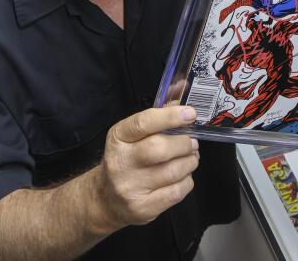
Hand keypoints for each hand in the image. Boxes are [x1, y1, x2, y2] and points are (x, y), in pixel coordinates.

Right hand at [92, 106, 198, 229]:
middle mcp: (120, 162)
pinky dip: (187, 181)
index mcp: (118, 138)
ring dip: (189, 162)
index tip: (190, 114)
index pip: (144, 123)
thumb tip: (182, 89)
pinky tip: (183, 176)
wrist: (106, 198)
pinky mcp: (142, 208)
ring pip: (172, 171)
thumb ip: (158, 115)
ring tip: (190, 158)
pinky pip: (176, 192)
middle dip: (184, 143)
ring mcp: (130, 188)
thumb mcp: (133, 135)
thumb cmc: (126, 160)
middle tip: (192, 142)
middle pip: (160, 149)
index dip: (170, 117)